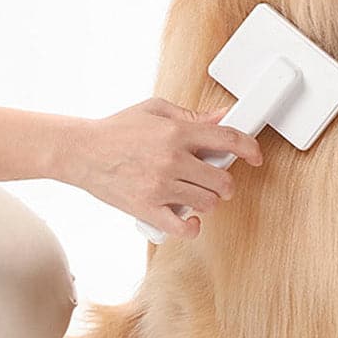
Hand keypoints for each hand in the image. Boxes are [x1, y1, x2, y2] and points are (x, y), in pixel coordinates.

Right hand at [52, 97, 262, 238]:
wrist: (81, 151)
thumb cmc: (118, 129)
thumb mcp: (156, 110)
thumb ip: (192, 116)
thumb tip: (221, 118)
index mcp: (177, 132)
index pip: (227, 139)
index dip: (249, 148)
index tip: (255, 156)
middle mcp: (172, 159)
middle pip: (222, 179)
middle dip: (225, 181)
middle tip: (215, 178)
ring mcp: (160, 187)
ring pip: (207, 203)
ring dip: (208, 200)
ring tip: (195, 193)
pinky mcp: (147, 209)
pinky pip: (182, 228)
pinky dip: (192, 226)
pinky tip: (191, 219)